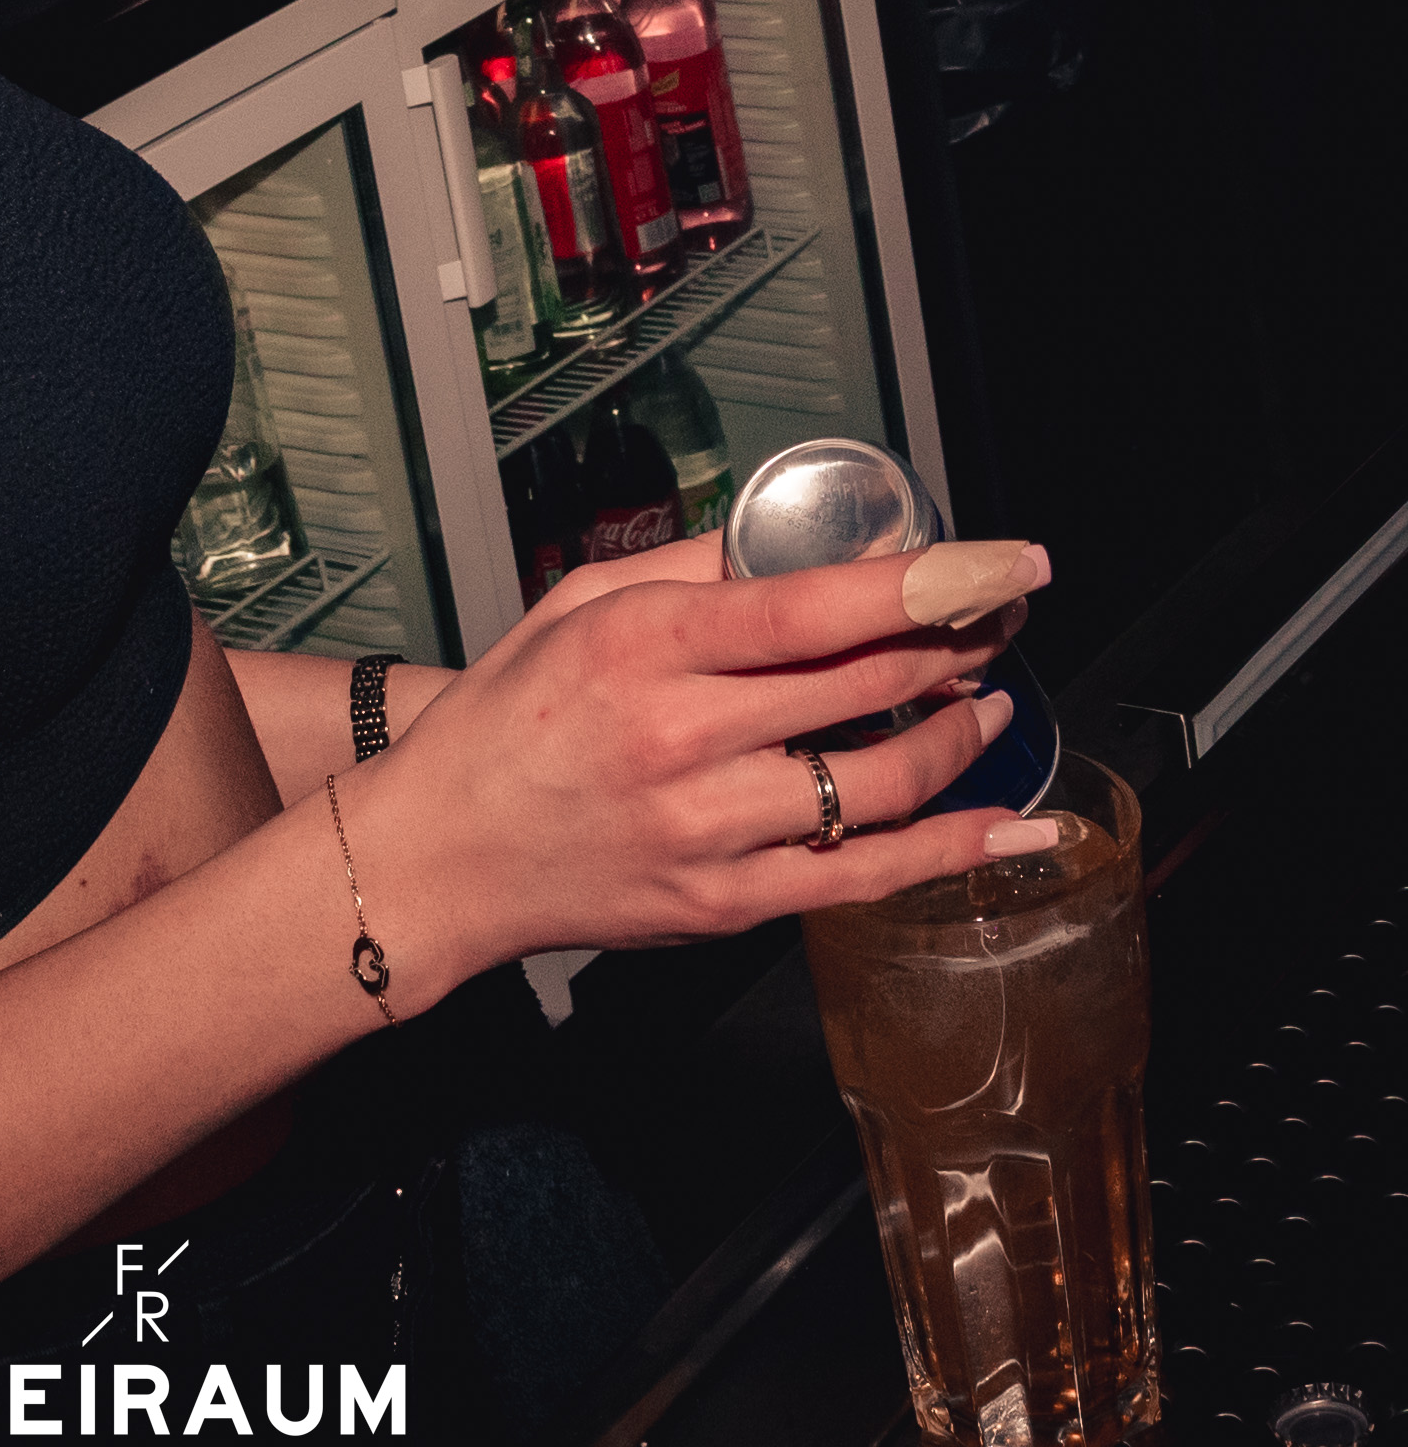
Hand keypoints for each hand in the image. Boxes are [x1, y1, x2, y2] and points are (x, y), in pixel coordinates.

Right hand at [389, 537, 1049, 969]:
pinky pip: (866, 875)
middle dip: (960, 642)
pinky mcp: (726, 902)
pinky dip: (951, 848)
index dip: (927, 582)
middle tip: (1000, 615)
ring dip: (960, 734)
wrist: (443, 852)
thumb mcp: (575, 606)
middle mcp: (679, 736)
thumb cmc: (504, 723)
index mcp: (643, 644)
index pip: (814, 606)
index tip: (1000, 562)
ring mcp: (708, 828)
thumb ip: (691, 569)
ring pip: (882, 782)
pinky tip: (1004, 825)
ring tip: (987, 701)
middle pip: (867, 684)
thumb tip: (798, 543)